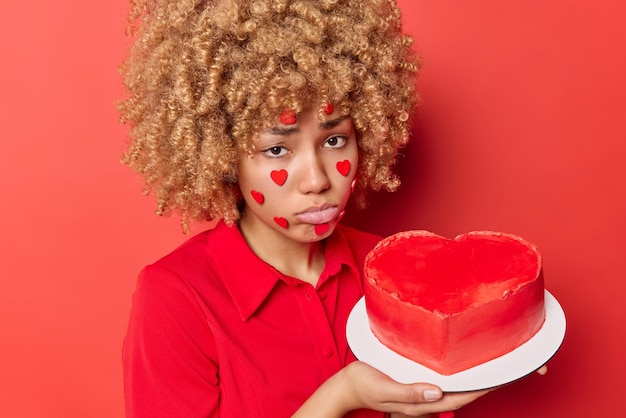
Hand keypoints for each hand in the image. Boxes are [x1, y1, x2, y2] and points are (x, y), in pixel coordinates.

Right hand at [337, 362, 490, 416]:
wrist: (346, 386)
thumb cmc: (362, 384)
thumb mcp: (383, 389)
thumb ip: (409, 393)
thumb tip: (436, 392)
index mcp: (419, 403)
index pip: (456, 398)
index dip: (478, 390)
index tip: (496, 380)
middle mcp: (423, 400)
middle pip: (459, 394)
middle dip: (480, 385)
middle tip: (501, 369)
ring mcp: (419, 394)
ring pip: (451, 388)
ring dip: (469, 379)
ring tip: (486, 365)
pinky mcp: (413, 384)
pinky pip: (439, 381)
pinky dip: (453, 374)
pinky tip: (457, 365)